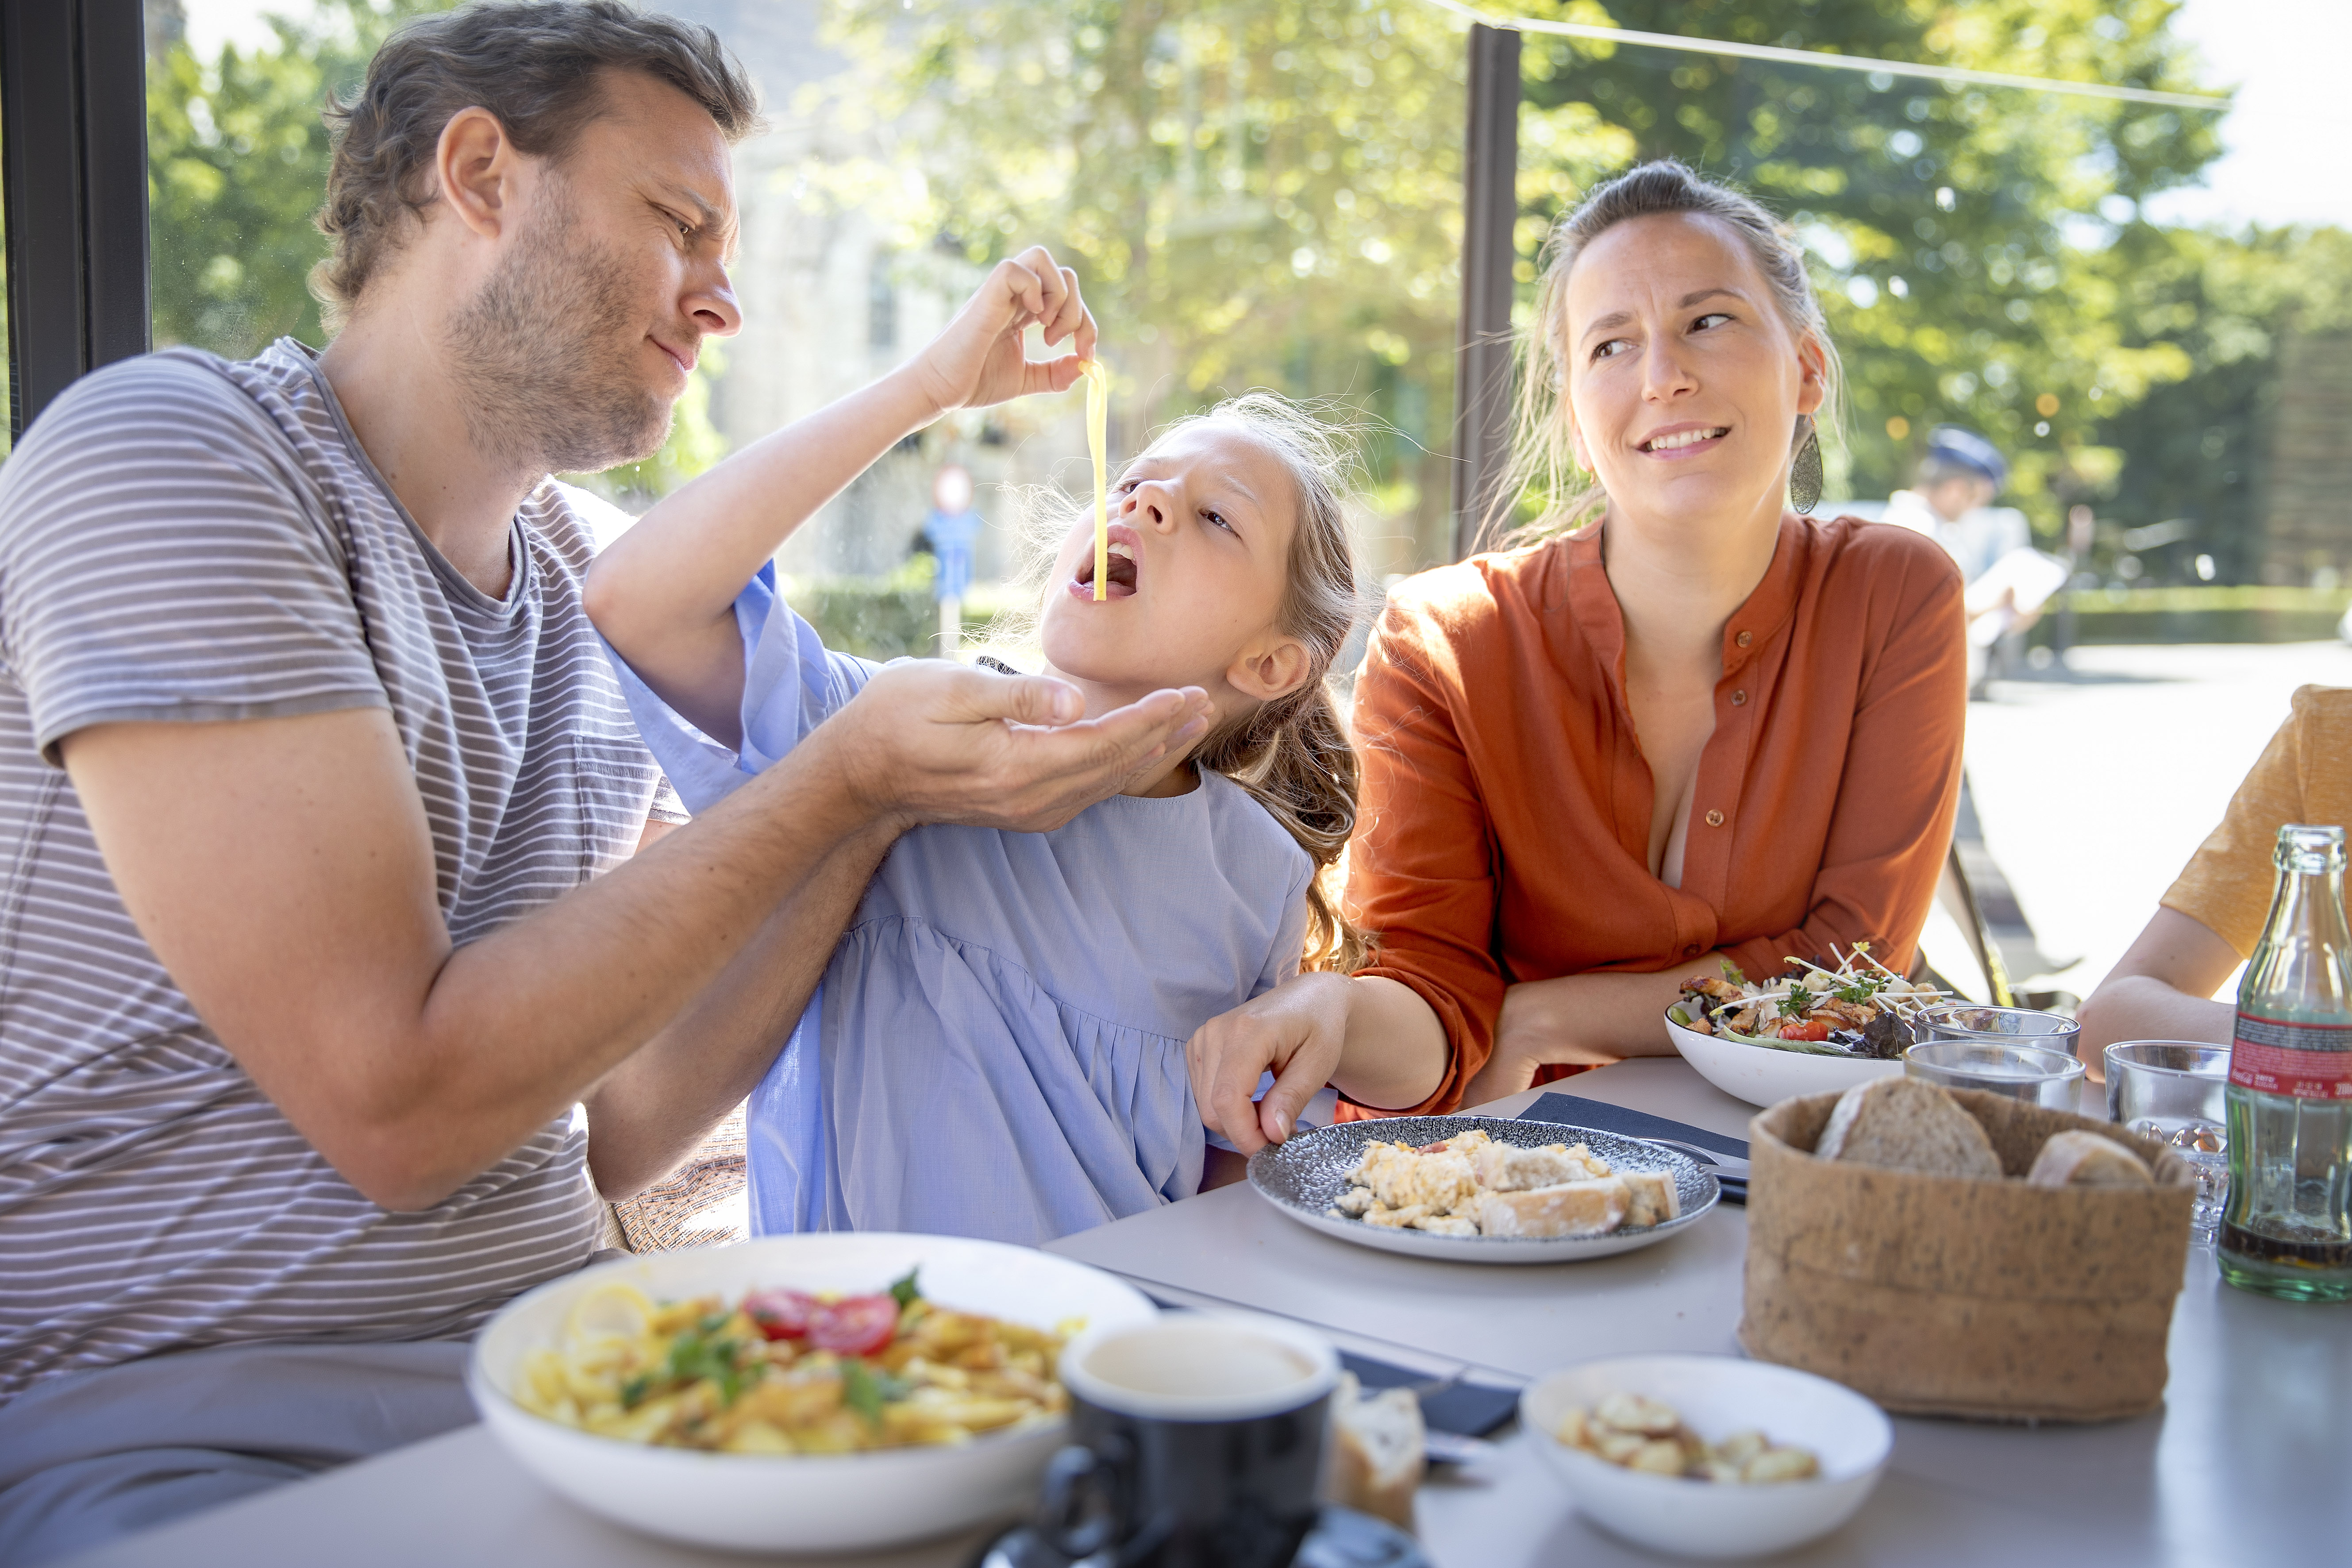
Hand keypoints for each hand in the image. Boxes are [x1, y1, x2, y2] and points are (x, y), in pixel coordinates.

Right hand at [827, 660, 1211, 832]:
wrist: (860, 775)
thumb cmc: (897, 717)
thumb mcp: (947, 690)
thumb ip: (1013, 697)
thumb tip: (1071, 702)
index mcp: (1016, 765)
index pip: (1103, 742)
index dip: (1150, 718)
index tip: (1186, 692)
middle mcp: (1031, 798)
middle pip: (1117, 766)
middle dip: (1166, 734)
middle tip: (1206, 703)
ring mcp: (1029, 810)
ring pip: (1109, 782)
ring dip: (1152, 753)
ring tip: (1189, 724)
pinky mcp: (1025, 810)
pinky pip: (1090, 790)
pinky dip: (1123, 767)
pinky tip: (1142, 750)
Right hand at [911, 246, 1097, 417]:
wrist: (939, 389)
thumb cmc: (973, 381)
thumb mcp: (1025, 379)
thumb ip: (1055, 373)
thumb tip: (1086, 366)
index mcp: (1023, 310)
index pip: (1068, 296)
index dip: (1086, 322)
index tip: (1086, 353)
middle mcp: (1014, 295)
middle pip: (1062, 272)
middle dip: (1077, 309)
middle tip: (1061, 342)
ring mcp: (999, 293)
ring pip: (1041, 257)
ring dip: (1058, 295)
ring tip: (1046, 329)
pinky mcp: (986, 297)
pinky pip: (1015, 269)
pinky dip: (1033, 289)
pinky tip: (1030, 319)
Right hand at [1187, 973, 1353, 1155]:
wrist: (1310, 999)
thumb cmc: (1320, 1027)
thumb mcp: (1318, 1064)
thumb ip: (1291, 1098)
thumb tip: (1271, 1135)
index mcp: (1247, 1031)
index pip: (1228, 1099)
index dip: (1246, 1134)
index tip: (1273, 1149)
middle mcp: (1216, 1032)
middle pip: (1212, 1108)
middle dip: (1244, 1133)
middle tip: (1280, 1134)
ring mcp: (1203, 1038)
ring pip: (1205, 1106)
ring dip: (1237, 1123)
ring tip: (1272, 1114)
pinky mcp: (1198, 1048)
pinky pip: (1203, 1095)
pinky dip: (1228, 1110)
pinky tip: (1255, 1102)